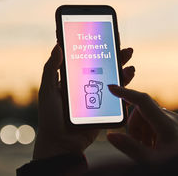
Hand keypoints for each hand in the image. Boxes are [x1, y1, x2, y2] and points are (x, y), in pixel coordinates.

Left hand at [33, 45, 134, 159]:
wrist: (60, 143)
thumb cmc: (50, 117)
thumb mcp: (47, 90)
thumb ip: (51, 68)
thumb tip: (57, 45)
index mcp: (71, 79)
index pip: (84, 59)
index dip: (93, 48)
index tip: (102, 34)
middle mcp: (85, 85)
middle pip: (102, 66)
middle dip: (112, 54)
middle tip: (121, 42)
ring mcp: (96, 96)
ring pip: (112, 77)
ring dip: (121, 66)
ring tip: (128, 56)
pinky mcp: (105, 108)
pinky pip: (117, 94)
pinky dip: (125, 83)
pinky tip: (129, 74)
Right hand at [107, 85, 177, 161]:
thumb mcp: (151, 162)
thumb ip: (130, 147)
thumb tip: (111, 135)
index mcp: (167, 124)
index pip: (142, 101)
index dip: (125, 93)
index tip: (112, 88)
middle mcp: (176, 120)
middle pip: (145, 111)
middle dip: (135, 125)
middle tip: (135, 144)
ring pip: (154, 117)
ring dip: (144, 130)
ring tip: (147, 150)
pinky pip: (164, 123)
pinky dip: (155, 132)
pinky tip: (156, 148)